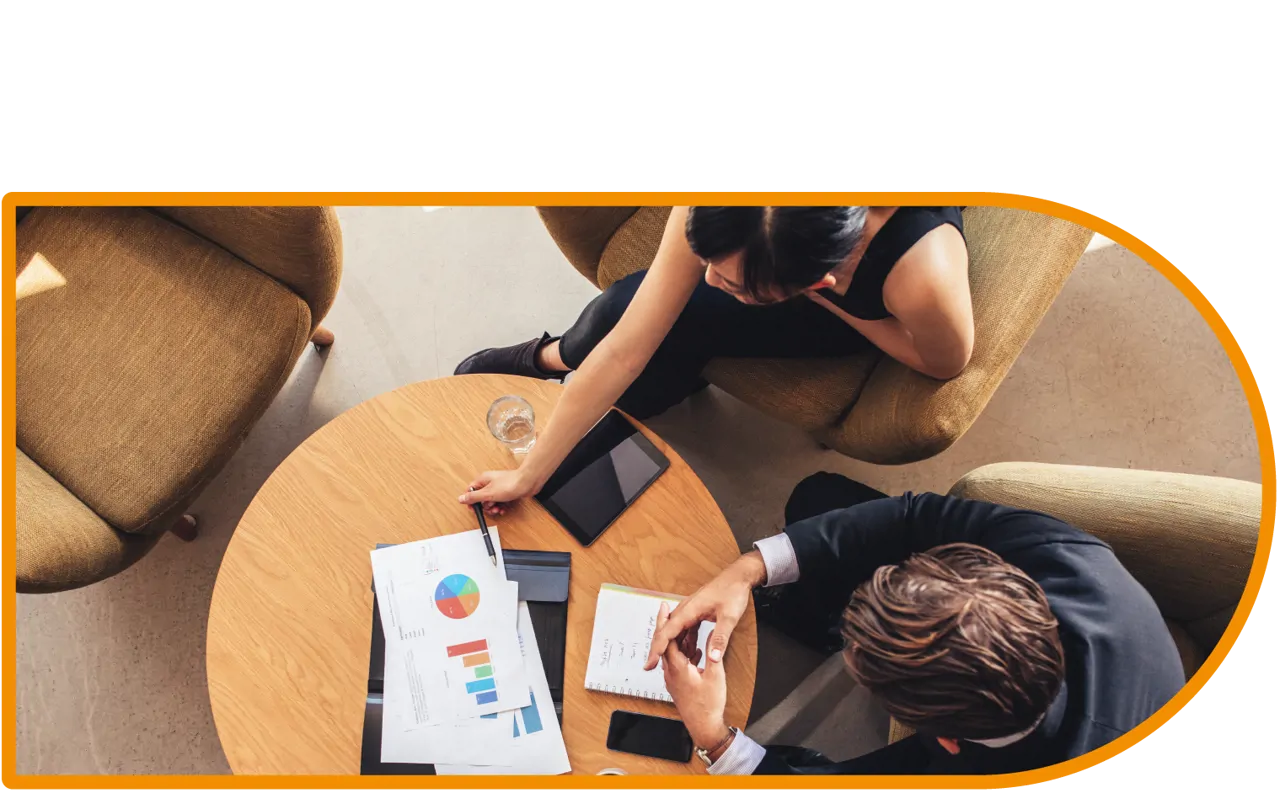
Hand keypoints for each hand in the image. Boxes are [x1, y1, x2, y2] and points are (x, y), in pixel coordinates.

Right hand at [458, 469, 535, 515]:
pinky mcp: (506, 492)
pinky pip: (499, 501)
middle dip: (485, 506)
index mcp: (482, 480)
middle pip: (481, 498)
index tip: (474, 508)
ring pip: (490, 501)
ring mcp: (498, 487)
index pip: (471, 491)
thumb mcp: (488, 493)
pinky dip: (500, 506)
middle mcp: (489, 483)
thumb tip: (461, 498)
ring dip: (493, 507)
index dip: (471, 501)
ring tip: (498, 509)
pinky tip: (503, 509)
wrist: (527, 482)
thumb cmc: (510, 484)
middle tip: (490, 507)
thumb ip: (474, 497)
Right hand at [643, 551, 765, 670]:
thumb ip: (720, 639)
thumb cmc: (733, 592)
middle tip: (651, 666)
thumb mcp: (729, 617)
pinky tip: (688, 652)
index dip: (657, 649)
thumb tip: (713, 658)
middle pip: (665, 631)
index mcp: (689, 610)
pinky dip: (684, 641)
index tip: (650, 663)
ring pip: (674, 631)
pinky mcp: (695, 612)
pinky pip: (684, 629)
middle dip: (657, 649)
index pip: (667, 632)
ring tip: (669, 664)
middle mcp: (685, 609)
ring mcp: (690, 610)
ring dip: (672, 646)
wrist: (738, 577)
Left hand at [657, 602, 730, 752]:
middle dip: (667, 627)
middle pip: (665, 644)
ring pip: (671, 654)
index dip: (666, 622)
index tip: (665, 608)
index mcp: (677, 668)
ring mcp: (673, 680)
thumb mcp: (716, 676)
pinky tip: (693, 650)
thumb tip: (712, 635)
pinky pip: (677, 663)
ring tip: (685, 627)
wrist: (704, 728)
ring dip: (677, 640)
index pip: (666, 640)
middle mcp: (671, 673)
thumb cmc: (708, 705)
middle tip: (669, 610)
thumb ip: (713, 653)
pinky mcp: (678, 685)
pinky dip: (683, 653)